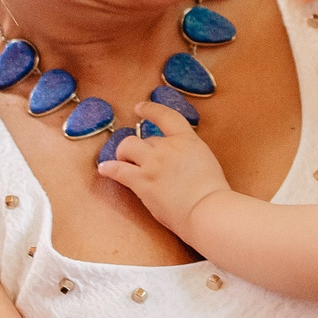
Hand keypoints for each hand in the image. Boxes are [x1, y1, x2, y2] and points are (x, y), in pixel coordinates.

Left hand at [99, 102, 230, 236]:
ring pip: (127, 146)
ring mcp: (153, 163)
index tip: (140, 107)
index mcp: (187, 140)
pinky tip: (104, 169)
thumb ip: (189, 153)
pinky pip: (118, 170)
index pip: (166, 116)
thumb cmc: (213, 193)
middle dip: (144, 148)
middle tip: (142, 159)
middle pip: (147, 138)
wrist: (208, 210)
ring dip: (124, 153)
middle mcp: (168, 147)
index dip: (151, 109)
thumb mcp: (205, 160)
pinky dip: (109, 168)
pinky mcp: (142, 181)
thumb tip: (177, 157)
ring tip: (123, 161)